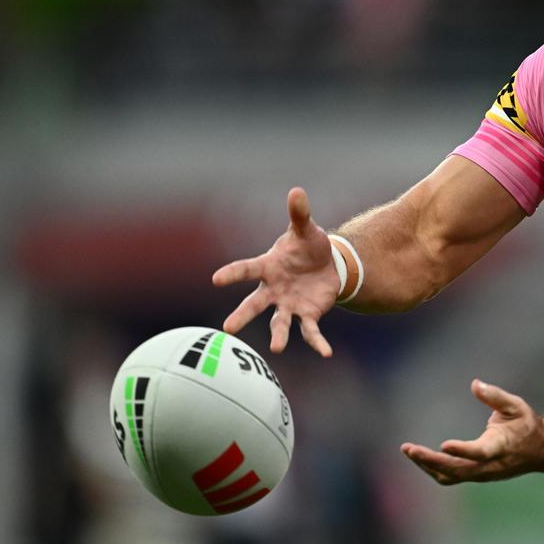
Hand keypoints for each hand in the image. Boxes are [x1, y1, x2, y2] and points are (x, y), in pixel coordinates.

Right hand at [213, 187, 340, 355]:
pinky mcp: (307, 315)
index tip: (215, 279)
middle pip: (254, 304)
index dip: (233, 274)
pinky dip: (317, 342)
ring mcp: (288, 305)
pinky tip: (327, 353)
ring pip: (279, 322)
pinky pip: (310, 331)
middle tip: (227, 329)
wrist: (328, 264)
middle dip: (242, 315)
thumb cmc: (308, 246)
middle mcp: (273, 289)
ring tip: (276, 348)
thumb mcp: (306, 229)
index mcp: (268, 266)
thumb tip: (297, 191)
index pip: (247, 269)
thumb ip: (300, 214)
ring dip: (278, 335)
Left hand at [401, 380, 541, 484]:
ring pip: (451, 476)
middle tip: (409, 448)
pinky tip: (420, 458)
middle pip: (457, 469)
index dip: (462, 450)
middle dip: (431, 460)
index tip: (444, 445)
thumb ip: (495, 396)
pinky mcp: (477, 475)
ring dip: (428, 465)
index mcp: (502, 445)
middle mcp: (491, 464)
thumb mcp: (515, 405)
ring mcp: (483, 474)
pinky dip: (434, 469)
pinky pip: (452, 477)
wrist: (541, 451)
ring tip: (409, 451)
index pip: (480, 452)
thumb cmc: (526, 424)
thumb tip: (474, 384)